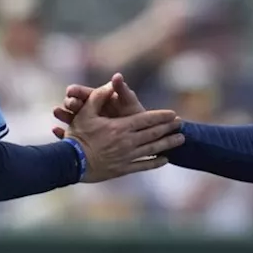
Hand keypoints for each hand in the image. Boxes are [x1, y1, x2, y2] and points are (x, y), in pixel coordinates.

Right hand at [51, 73, 143, 138]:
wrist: (137, 139)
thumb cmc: (132, 116)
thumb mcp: (127, 102)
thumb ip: (121, 90)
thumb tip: (118, 76)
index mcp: (103, 102)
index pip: (88, 95)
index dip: (79, 92)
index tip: (70, 90)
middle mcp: (95, 114)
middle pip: (78, 107)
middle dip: (71, 103)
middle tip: (67, 103)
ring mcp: (89, 128)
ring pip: (73, 121)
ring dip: (64, 116)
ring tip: (56, 112)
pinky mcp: (84, 141)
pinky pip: (72, 137)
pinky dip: (64, 133)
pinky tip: (55, 131)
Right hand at [65, 81, 181, 182]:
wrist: (71, 163)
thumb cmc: (78, 136)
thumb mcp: (85, 112)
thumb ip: (99, 97)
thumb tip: (111, 84)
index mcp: (120, 127)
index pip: (146, 120)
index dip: (161, 116)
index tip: (173, 114)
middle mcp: (127, 142)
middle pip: (153, 134)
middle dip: (169, 128)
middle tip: (182, 125)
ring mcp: (127, 157)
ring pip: (152, 150)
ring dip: (168, 144)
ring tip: (180, 140)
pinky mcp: (123, 169)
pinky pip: (143, 166)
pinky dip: (155, 163)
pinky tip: (164, 160)